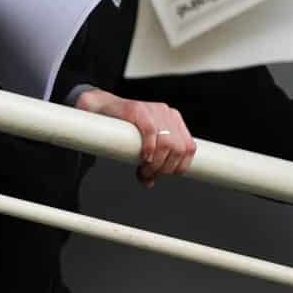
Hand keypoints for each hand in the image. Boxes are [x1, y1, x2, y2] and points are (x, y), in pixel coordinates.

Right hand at [74, 89, 194, 182]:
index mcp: (174, 120)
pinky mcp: (138, 109)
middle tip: (149, 176)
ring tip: (143, 172)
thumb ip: (150, 161)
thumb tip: (150, 183)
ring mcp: (154, 109)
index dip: (180, 166)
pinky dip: (149, 149)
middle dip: (165, 169)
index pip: (190, 148)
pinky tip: (144, 158)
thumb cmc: (124, 129)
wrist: (102, 109)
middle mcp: (167, 113)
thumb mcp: (143, 145)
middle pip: (179, 149)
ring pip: (167, 143)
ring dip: (156, 164)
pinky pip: (151, 131)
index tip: (165, 175)